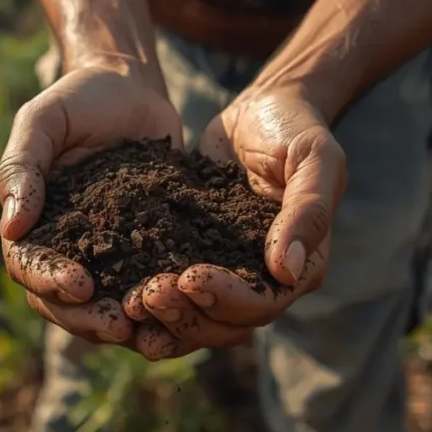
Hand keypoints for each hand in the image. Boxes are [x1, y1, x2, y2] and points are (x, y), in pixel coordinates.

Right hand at [0, 63, 182, 346]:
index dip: (50, 282)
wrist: (132, 88)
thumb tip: (11, 227)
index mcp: (32, 226)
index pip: (30, 267)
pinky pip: (153, 288)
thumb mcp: (43, 121)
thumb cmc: (78, 99)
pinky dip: (165, 307)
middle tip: (119, 324)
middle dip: (90, 318)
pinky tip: (187, 312)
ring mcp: (109, 256)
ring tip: (153, 328)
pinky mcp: (150, 252)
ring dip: (129, 324)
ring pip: (110, 307)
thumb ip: (22, 167)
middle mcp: (67, 250)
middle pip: (66, 304)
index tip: (80, 284)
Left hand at [125, 87, 346, 358]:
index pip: (264, 303)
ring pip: (197, 319)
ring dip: (163, 320)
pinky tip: (117, 295)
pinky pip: (175, 293)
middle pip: (226, 324)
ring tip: (126, 304)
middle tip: (145, 295)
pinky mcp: (196, 256)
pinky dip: (148, 301)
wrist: (263, 107)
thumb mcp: (314, 157)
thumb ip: (308, 210)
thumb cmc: (296, 128)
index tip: (189, 278)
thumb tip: (287, 272)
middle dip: (186, 317)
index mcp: (302, 266)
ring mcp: (230, 273)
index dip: (227, 300)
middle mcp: (266, 281)